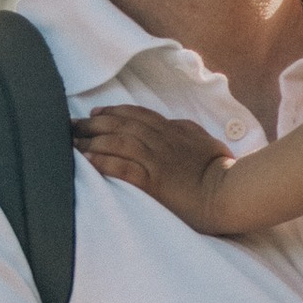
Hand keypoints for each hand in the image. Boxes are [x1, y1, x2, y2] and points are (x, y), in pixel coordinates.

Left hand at [73, 106, 234, 230]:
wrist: (230, 191)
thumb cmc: (221, 168)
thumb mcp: (203, 140)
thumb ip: (184, 131)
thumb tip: (170, 124)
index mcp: (173, 130)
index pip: (137, 114)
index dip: (113, 112)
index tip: (95, 113)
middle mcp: (161, 141)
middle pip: (121, 125)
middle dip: (93, 124)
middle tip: (71, 125)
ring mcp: (157, 161)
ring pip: (118, 142)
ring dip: (93, 140)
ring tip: (73, 142)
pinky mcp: (154, 182)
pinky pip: (123, 168)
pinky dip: (103, 162)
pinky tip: (88, 161)